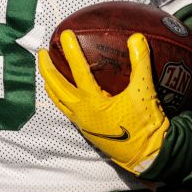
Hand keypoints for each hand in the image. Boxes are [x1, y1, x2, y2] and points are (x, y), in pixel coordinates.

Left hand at [37, 31, 169, 174]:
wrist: (148, 155)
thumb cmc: (146, 125)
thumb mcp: (144, 91)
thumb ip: (141, 63)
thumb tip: (136, 37)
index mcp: (93, 102)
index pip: (78, 71)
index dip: (71, 51)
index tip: (65, 35)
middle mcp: (82, 112)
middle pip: (56, 87)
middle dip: (47, 69)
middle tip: (43, 52)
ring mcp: (82, 122)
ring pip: (58, 100)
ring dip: (50, 84)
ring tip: (46, 71)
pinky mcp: (86, 129)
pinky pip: (65, 110)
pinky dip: (59, 97)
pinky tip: (62, 92)